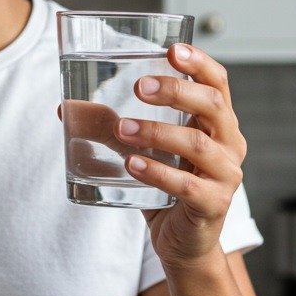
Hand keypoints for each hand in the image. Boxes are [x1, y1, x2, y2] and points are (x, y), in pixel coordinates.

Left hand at [117, 45, 245, 267]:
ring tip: (122, 128)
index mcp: (216, 124)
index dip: (200, 63)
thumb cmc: (167, 191)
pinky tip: (132, 164)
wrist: (184, 246)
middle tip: (139, 86)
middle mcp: (229, 145)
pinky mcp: (213, 205)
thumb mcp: (139, 152)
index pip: (217, 83)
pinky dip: (158, 172)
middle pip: (213, 105)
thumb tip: (66, 109)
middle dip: (176, 90)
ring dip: (157, 132)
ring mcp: (225, 175)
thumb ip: (111, 129)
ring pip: (198, 144)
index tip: (173, 49)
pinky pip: (187, 186)